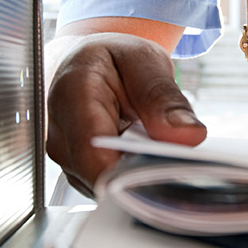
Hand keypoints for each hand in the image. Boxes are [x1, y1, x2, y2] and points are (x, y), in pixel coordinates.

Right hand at [46, 33, 206, 195]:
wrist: (88, 61)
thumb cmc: (113, 59)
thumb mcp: (145, 63)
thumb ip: (165, 99)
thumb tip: (189, 135)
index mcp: (73, 96)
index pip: (96, 155)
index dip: (133, 175)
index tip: (169, 173)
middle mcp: (59, 132)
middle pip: (102, 177)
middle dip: (142, 175)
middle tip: (171, 153)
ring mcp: (64, 156)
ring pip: (105, 187)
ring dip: (135, 177)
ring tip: (151, 146)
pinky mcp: (74, 171)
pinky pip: (106, 186)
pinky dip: (128, 177)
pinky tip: (140, 155)